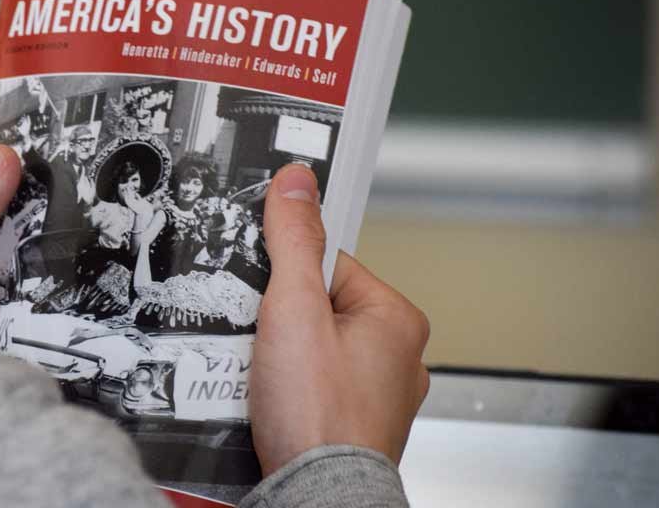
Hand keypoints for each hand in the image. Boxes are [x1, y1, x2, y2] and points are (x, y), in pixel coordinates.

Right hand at [250, 164, 429, 474]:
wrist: (315, 496)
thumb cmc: (318, 415)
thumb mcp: (294, 308)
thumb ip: (293, 241)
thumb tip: (297, 183)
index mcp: (395, 319)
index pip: (327, 266)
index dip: (284, 278)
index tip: (261, 293)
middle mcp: (398, 357)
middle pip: (316, 310)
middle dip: (278, 323)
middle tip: (261, 342)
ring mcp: (378, 397)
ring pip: (310, 352)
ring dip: (278, 360)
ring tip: (265, 378)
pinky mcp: (354, 426)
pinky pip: (311, 390)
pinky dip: (286, 393)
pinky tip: (270, 404)